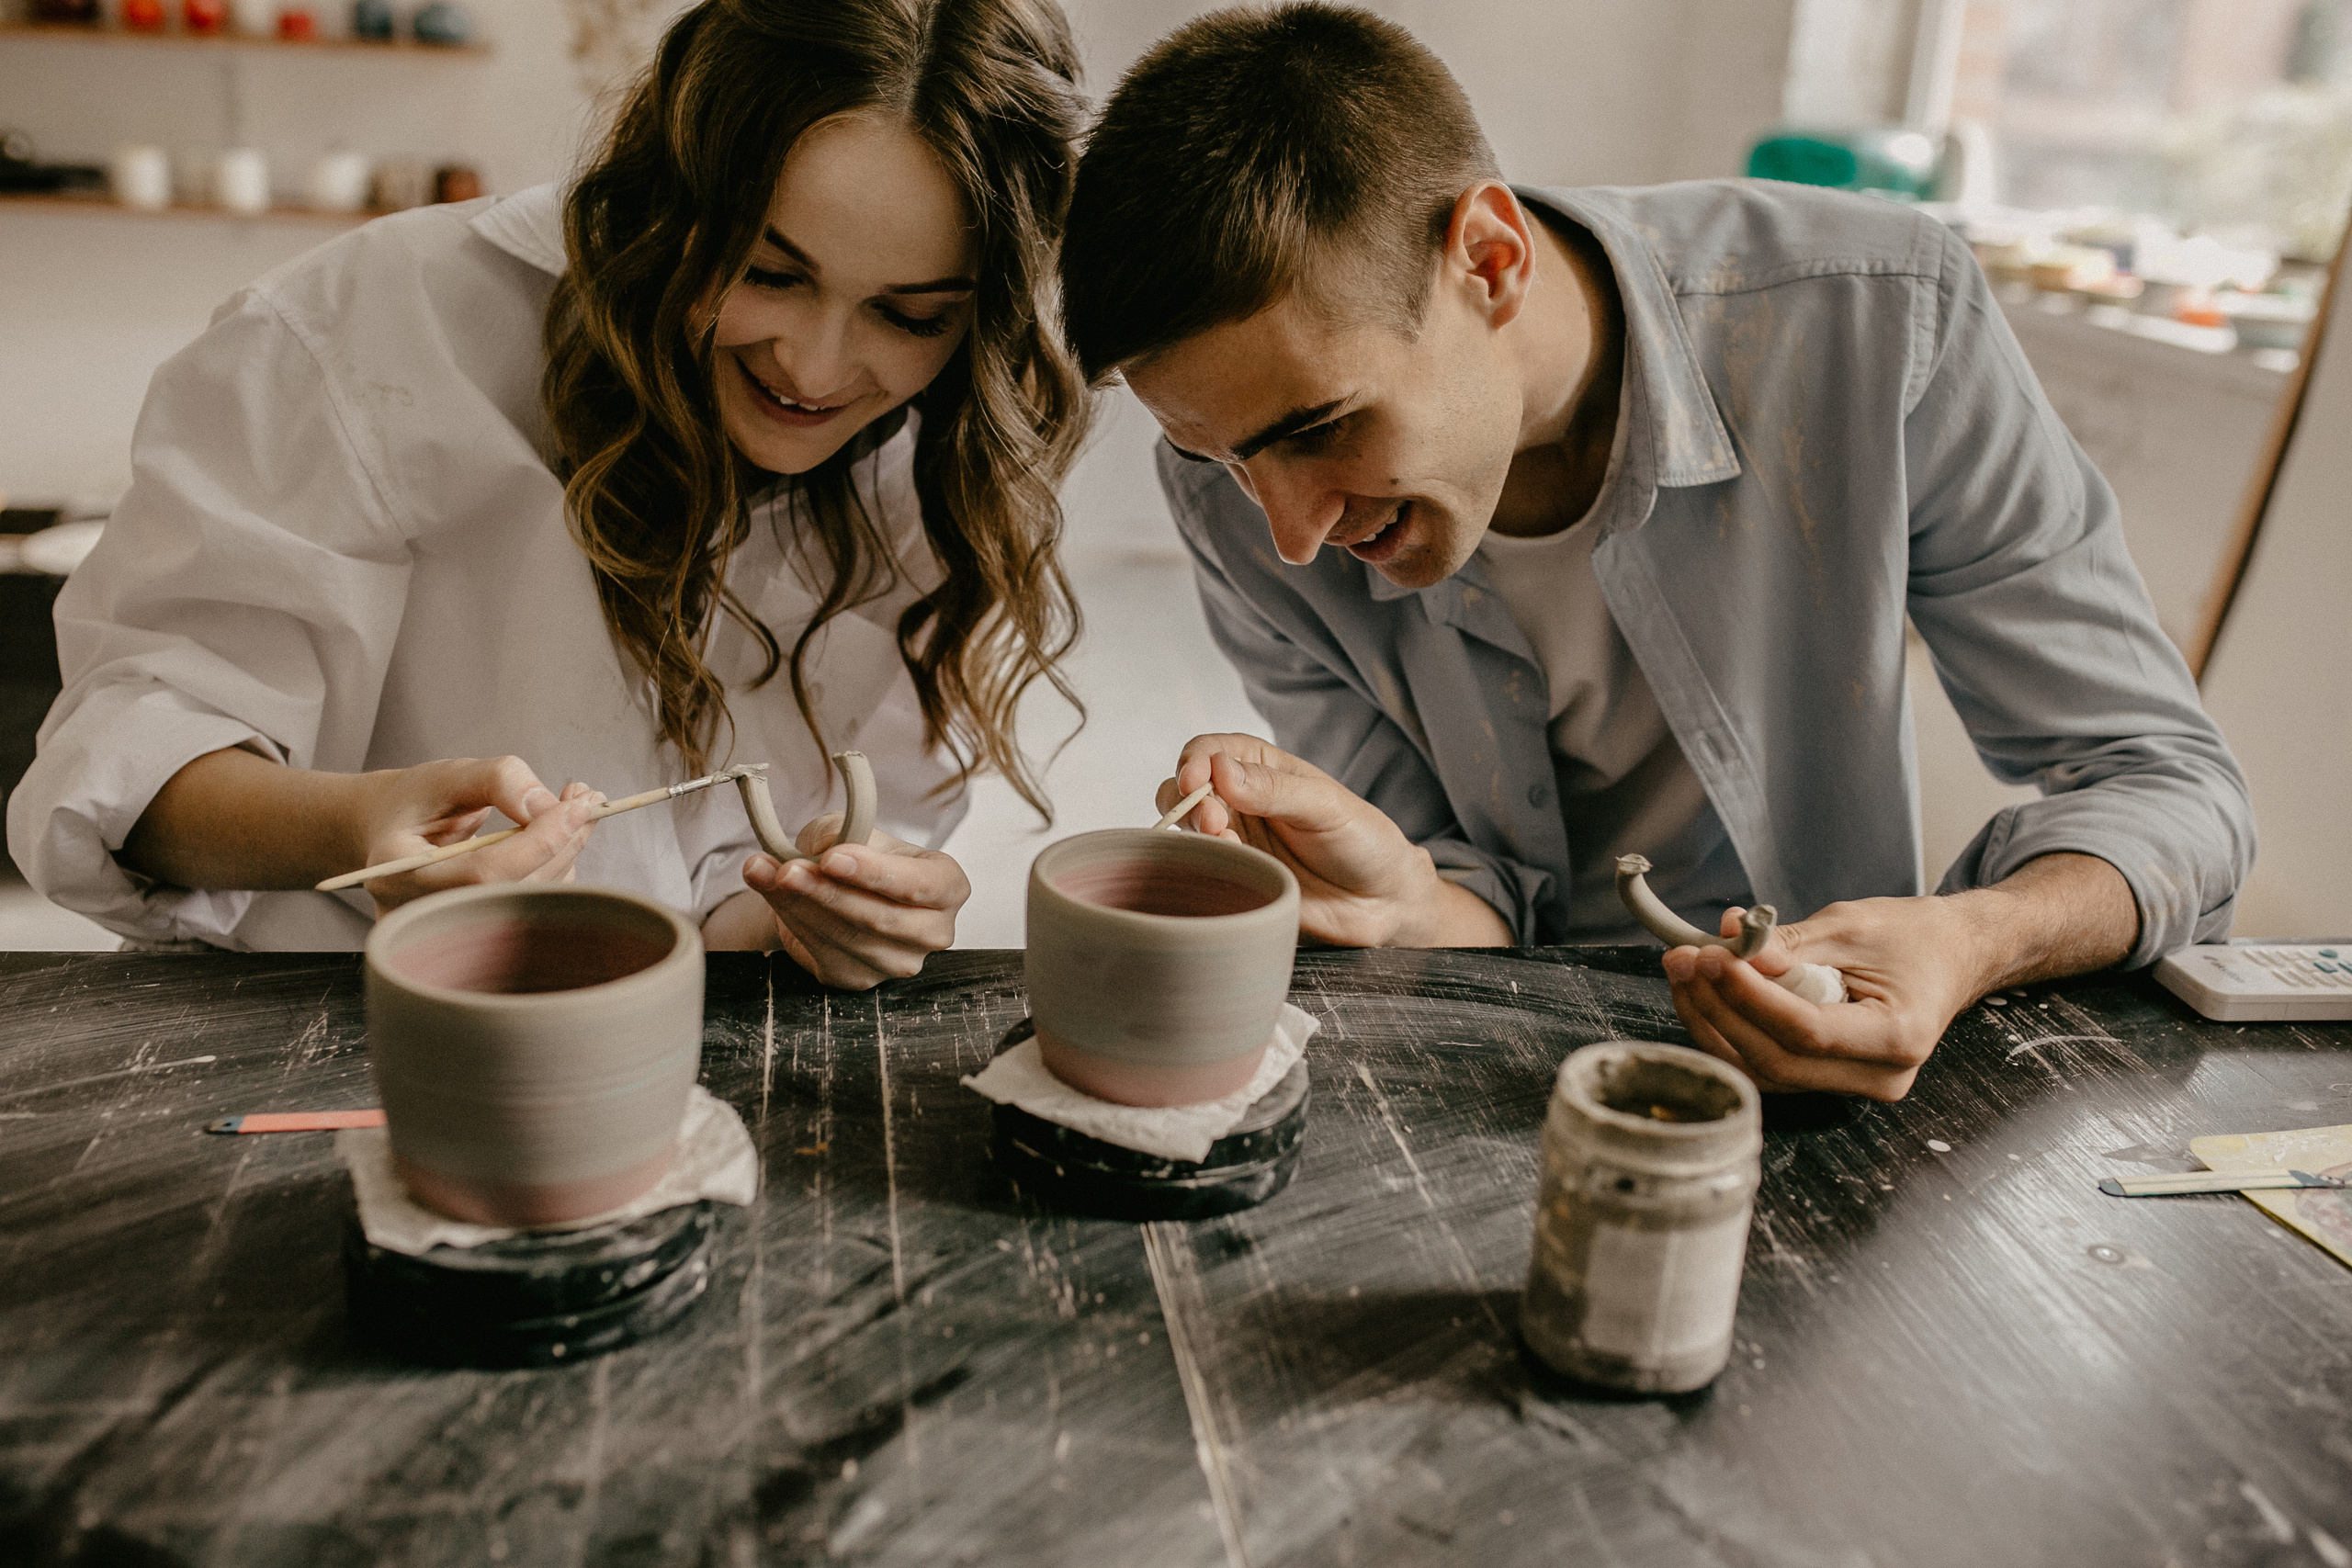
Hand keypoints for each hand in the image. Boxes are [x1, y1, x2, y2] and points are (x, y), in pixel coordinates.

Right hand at [356, 757, 601, 915]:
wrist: (389, 830)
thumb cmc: (413, 802)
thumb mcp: (446, 775)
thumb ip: (497, 780)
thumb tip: (550, 808)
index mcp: (397, 872)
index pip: (485, 872)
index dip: (540, 841)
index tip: (580, 806)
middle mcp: (421, 912)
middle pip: (515, 888)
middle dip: (562, 841)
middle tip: (590, 799)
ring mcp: (448, 928)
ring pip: (531, 898)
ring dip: (566, 850)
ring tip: (578, 806)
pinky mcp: (476, 928)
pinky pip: (531, 902)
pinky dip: (555, 864)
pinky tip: (559, 830)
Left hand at [743, 812, 968, 989]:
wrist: (839, 886)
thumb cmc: (860, 854)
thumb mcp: (855, 828)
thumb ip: (842, 832)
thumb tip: (820, 849)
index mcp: (948, 886)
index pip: (919, 885)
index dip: (874, 873)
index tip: (832, 858)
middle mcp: (934, 931)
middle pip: (880, 918)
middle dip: (827, 892)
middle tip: (787, 870)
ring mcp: (899, 962)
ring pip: (848, 938)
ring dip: (801, 906)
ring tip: (767, 874)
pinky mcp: (860, 979)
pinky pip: (824, 952)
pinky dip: (792, 921)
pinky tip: (771, 893)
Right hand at [1154, 734, 1508, 947]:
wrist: (1383, 902)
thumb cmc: (1363, 841)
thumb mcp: (1326, 805)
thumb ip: (1274, 789)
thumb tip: (1220, 770)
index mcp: (1261, 768)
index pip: (1208, 750)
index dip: (1194, 761)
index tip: (1196, 779)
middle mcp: (1240, 801)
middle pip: (1183, 788)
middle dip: (1188, 801)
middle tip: (1216, 821)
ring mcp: (1235, 840)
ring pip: (1185, 827)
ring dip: (1195, 832)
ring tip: (1228, 842)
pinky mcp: (1234, 878)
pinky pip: (1199, 867)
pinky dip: (1205, 863)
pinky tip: (1235, 867)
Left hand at [1659, 897, 1987, 1099]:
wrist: (1950, 956)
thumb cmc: (1913, 937)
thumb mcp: (1852, 926)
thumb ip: (1790, 945)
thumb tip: (1729, 949)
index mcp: (1898, 1037)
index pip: (1807, 1031)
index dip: (1750, 996)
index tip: (1710, 957)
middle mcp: (1878, 1077)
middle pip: (1777, 1059)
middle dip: (1719, 1008)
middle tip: (1684, 959)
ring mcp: (1853, 1086)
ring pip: (1764, 1070)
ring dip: (1713, 1021)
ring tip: (1686, 970)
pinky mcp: (1830, 1080)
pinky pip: (1769, 1066)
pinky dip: (1731, 1031)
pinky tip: (1707, 993)